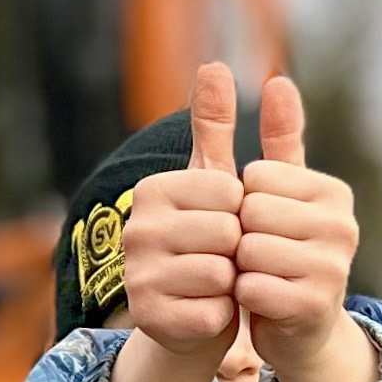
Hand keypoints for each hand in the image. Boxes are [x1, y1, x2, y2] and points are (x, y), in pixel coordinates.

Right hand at [111, 61, 249, 381]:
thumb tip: (215, 64)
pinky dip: (221, 315)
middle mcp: (136, 227)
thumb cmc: (211, 243)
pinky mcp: (148, 318)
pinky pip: (213, 312)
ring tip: (216, 285)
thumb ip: (215, 125)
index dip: (245, 214)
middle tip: (224, 260)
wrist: (193, 316)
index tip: (227, 225)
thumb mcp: (216, 182)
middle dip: (240, 250)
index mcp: (153, 189)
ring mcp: (136, 274)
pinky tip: (207, 311)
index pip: (231, 192)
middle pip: (228, 232)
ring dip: (233, 284)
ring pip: (221, 273)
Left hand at [237, 75, 375, 381]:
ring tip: (260, 277)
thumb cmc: (282, 253)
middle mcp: (343, 225)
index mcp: (334, 192)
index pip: (256, 177)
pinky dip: (244, 296)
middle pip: (251, 211)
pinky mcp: (316, 304)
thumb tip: (279, 79)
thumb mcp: (281, 194)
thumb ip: (281, 137)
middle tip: (257, 256)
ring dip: (240, 267)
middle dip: (240, 235)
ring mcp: (335, 266)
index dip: (242, 203)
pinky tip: (260, 300)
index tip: (262, 226)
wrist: (300, 330)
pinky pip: (252, 286)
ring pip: (249, 249)